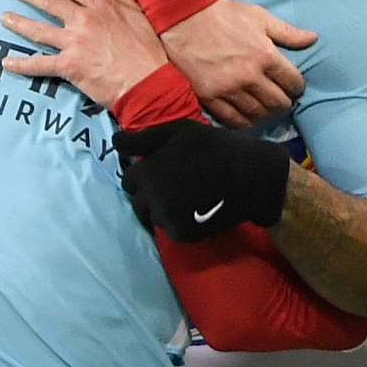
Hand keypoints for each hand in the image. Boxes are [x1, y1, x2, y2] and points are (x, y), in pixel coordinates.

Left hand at [2, 0, 165, 108]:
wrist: (147, 81)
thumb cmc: (147, 50)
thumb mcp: (138, 14)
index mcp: (101, 6)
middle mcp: (84, 20)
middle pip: (49, 2)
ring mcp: (74, 43)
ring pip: (39, 30)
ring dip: (19, 22)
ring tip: (4, 17)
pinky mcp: (69, 66)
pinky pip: (40, 64)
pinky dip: (21, 65)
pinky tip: (7, 63)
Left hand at [113, 118, 291, 241]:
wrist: (251, 176)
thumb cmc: (215, 147)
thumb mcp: (179, 131)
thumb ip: (143, 138)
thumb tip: (115, 143)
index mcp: (147, 171)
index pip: (128, 180)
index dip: (144, 177)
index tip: (162, 173)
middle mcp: (151, 197)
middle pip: (138, 202)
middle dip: (151, 196)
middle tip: (177, 188)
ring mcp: (165, 218)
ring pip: (154, 217)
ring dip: (164, 210)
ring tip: (188, 198)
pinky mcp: (181, 234)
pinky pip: (171, 231)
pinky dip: (181, 223)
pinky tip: (197, 210)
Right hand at [164, 0, 316, 127]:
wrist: (185, 19)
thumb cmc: (225, 15)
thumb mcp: (259, 17)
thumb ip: (287, 32)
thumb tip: (313, 38)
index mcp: (266, 56)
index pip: (292, 82)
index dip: (297, 86)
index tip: (295, 87)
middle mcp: (250, 76)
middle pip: (277, 102)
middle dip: (284, 102)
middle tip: (283, 100)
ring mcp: (229, 89)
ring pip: (257, 113)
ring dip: (266, 113)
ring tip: (266, 109)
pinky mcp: (210, 97)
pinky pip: (233, 119)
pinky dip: (244, 122)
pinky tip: (248, 118)